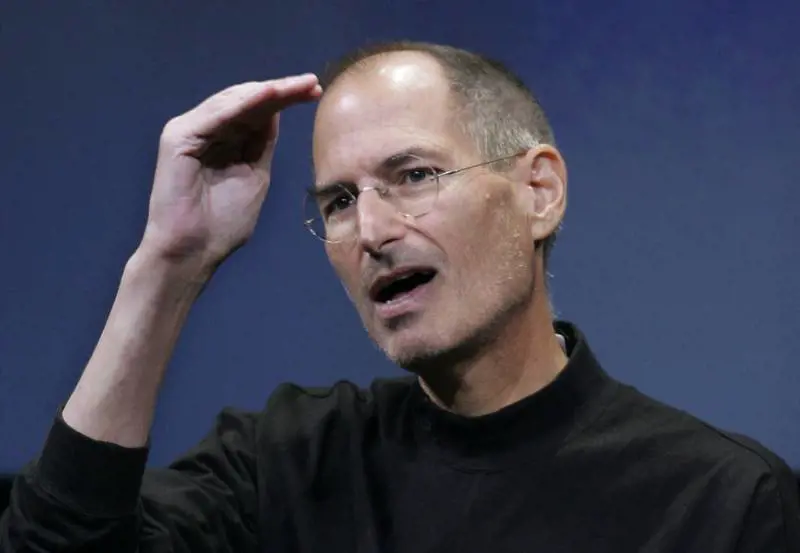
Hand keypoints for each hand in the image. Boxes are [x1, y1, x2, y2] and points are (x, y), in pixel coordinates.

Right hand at [139, 74, 321, 277]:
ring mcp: (189, 131)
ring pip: (233, 102)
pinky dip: (244, 104)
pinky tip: (269, 95)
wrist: (193, 251)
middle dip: (281, 90)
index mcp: (223, 140)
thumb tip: (276, 112)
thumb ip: (261, 145)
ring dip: (267, 91)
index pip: (256, 112)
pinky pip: (216, 115)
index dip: (285, 99)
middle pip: (247, 101)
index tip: (316, 92)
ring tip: (296, 85)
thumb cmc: (222, 224)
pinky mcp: (178, 137)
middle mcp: (205, 130)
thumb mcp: (254, 176)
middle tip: (311, 82)